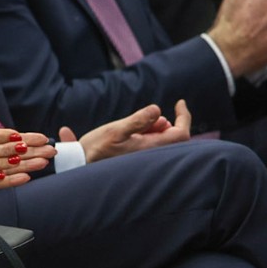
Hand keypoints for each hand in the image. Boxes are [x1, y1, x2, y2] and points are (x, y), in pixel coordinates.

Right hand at [64, 100, 190, 162]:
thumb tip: (157, 109)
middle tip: (146, 116)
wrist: (82, 164)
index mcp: (151, 148)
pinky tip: (131, 132)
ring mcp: (146, 157)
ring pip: (161, 139)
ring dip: (154, 127)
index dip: (184, 117)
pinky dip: (148, 133)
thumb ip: (138, 120)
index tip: (180, 102)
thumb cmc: (97, 149)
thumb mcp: (115, 130)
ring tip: (133, 125)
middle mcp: (152, 155)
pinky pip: (152, 144)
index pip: (181, 133)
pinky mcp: (138, 158)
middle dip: (164, 122)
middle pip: (173, 136)